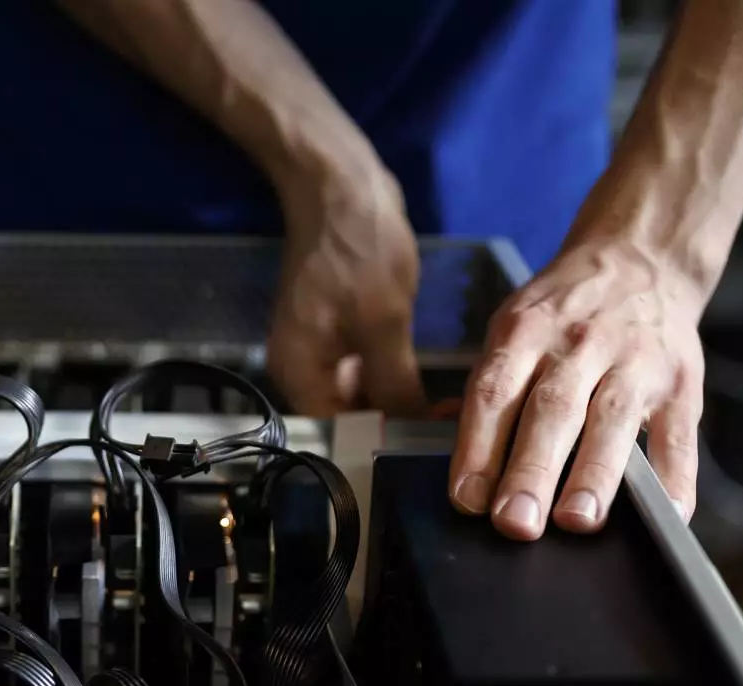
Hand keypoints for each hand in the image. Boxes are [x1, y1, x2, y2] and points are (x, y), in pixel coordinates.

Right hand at [268, 157, 426, 417]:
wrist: (339, 185)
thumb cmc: (358, 251)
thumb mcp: (384, 325)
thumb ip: (396, 385)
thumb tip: (414, 429)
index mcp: (299, 375)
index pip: (338, 434)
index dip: (382, 441)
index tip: (427, 444)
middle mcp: (300, 368)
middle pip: (347, 414)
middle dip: (392, 418)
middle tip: (443, 423)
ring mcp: (317, 345)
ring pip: (359, 389)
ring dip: (395, 394)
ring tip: (440, 402)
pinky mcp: (334, 325)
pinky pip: (362, 362)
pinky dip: (389, 369)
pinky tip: (423, 371)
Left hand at [448, 236, 706, 539]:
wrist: (641, 257)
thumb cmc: (564, 312)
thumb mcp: (513, 328)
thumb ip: (488, 392)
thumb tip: (447, 453)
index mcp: (527, 331)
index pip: (496, 392)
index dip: (478, 448)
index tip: (469, 500)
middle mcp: (580, 343)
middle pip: (552, 410)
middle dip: (531, 470)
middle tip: (516, 523)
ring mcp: (636, 361)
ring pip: (613, 420)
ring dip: (594, 474)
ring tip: (577, 521)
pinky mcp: (682, 382)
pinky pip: (679, 435)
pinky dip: (674, 477)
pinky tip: (665, 514)